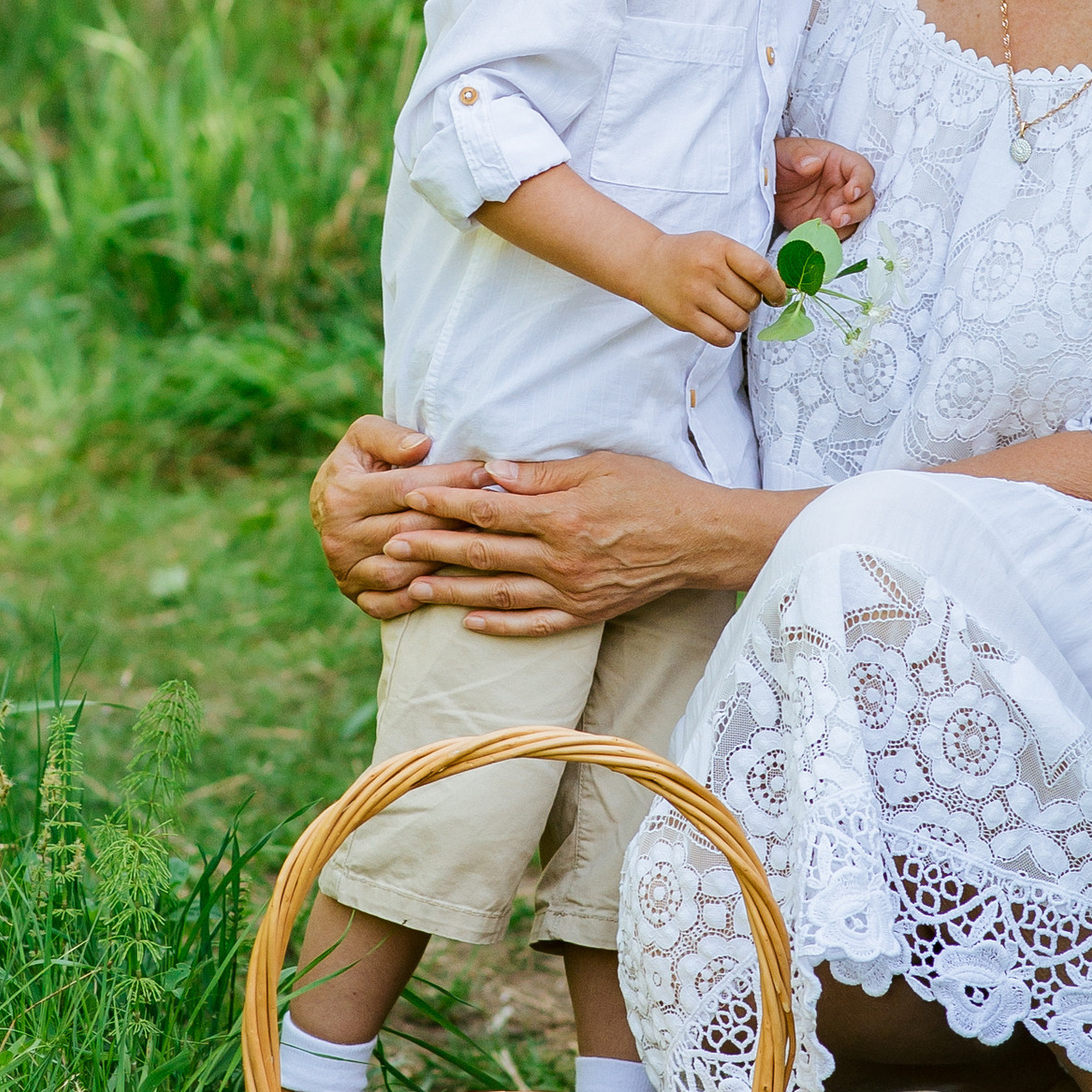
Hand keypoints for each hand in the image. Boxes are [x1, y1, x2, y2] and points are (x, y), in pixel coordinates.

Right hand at [308, 415, 486, 616]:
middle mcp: (339, 536)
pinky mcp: (353, 593)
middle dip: (457, 520)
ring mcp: (345, 570)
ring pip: (402, 572)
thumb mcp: (364, 436)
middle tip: (496, 513)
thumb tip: (421, 447)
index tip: (487, 474)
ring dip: (443, 561)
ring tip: (481, 546)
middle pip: (411, 531)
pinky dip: (420, 598)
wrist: (329, 504)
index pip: (408, 489)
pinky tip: (451, 582)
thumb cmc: (359, 464)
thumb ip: (389, 437)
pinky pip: (388, 604)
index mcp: (342, 495)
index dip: (451, 481)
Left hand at [379, 448, 790, 632]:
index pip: (487, 509)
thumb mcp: (598, 466)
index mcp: (559, 515)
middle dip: (431, 548)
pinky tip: (468, 623)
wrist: (701, 539)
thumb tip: (488, 470)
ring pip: (498, 594)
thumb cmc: (653, 491)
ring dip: (451, 593)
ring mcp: (571, 591)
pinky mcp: (585, 613)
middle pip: (482, 554)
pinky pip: (532, 625)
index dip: (444, 502)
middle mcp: (560, 558)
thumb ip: (540, 474)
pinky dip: (498, 625)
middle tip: (390, 545)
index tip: (409, 496)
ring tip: (412, 588)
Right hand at [632, 229, 784, 345]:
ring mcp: (695, 294)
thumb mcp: (718, 245)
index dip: (776, 289)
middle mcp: (708, 270)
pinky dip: (726, 335)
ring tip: (726, 310)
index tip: (777, 296)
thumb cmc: (690, 256)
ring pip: (739, 321)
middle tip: (736, 298)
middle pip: (751, 301)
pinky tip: (719, 325)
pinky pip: (721, 337)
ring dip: (739, 321)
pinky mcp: (685, 317)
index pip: (761, 272)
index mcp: (721, 248)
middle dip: (751, 304)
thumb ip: (747, 263)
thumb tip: (780, 289)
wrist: (647, 264)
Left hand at [774, 137, 874, 238]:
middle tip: (837, 217)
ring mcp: (836, 207)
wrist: (767, 183)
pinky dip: (830, 237)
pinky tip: (817, 234)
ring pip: (855, 221)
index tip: (850, 192)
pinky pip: (836, 234)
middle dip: (856, 211)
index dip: (862, 182)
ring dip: (845, 227)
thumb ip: (799, 154)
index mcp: (841, 164)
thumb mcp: (787, 151)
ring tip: (824, 227)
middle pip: (866, 200)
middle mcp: (844, 186)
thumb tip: (812, 164)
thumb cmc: (782, 160)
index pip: (863, 171)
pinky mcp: (825, 223)